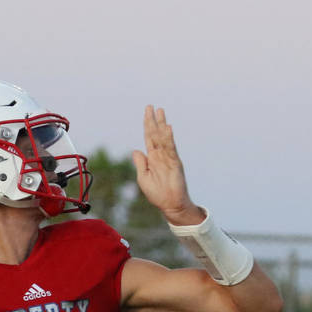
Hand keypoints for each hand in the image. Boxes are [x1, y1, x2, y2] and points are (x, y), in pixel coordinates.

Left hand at [131, 105, 203, 225]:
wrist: (170, 205)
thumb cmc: (157, 194)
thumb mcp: (143, 178)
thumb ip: (140, 164)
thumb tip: (136, 150)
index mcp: (152, 158)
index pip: (149, 138)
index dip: (147, 125)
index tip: (147, 113)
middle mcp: (160, 155)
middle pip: (156, 134)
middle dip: (153, 120)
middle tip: (151, 106)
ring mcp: (168, 158)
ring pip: (164, 138)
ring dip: (162, 125)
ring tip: (160, 111)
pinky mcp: (175, 163)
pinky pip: (171, 149)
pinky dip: (169, 138)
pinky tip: (167, 128)